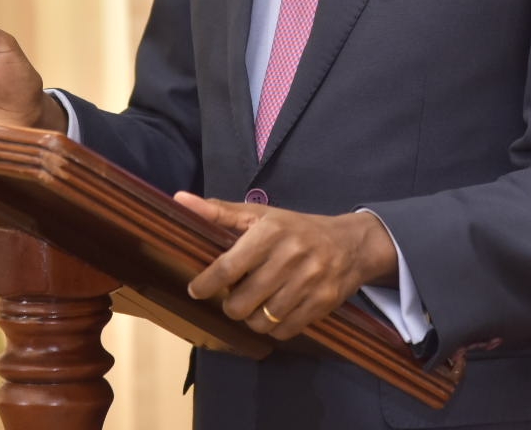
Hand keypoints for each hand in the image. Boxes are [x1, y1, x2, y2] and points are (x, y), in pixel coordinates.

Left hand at [174, 192, 397, 340]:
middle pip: (241, 302)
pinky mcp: (322, 303)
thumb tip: (179, 200)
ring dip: (251, 318)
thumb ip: (219, 212)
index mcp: (271, 231)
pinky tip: (274, 313)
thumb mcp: (260, 215)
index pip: (228, 267)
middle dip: (230, 305)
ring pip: (261, 321)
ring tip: (254, 305)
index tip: (196, 289)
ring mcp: (309, 282)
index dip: (206, 284)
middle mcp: (290, 256)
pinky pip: (284, 331)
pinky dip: (273, 328)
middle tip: (233, 296)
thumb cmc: (296, 228)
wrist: (351, 243)